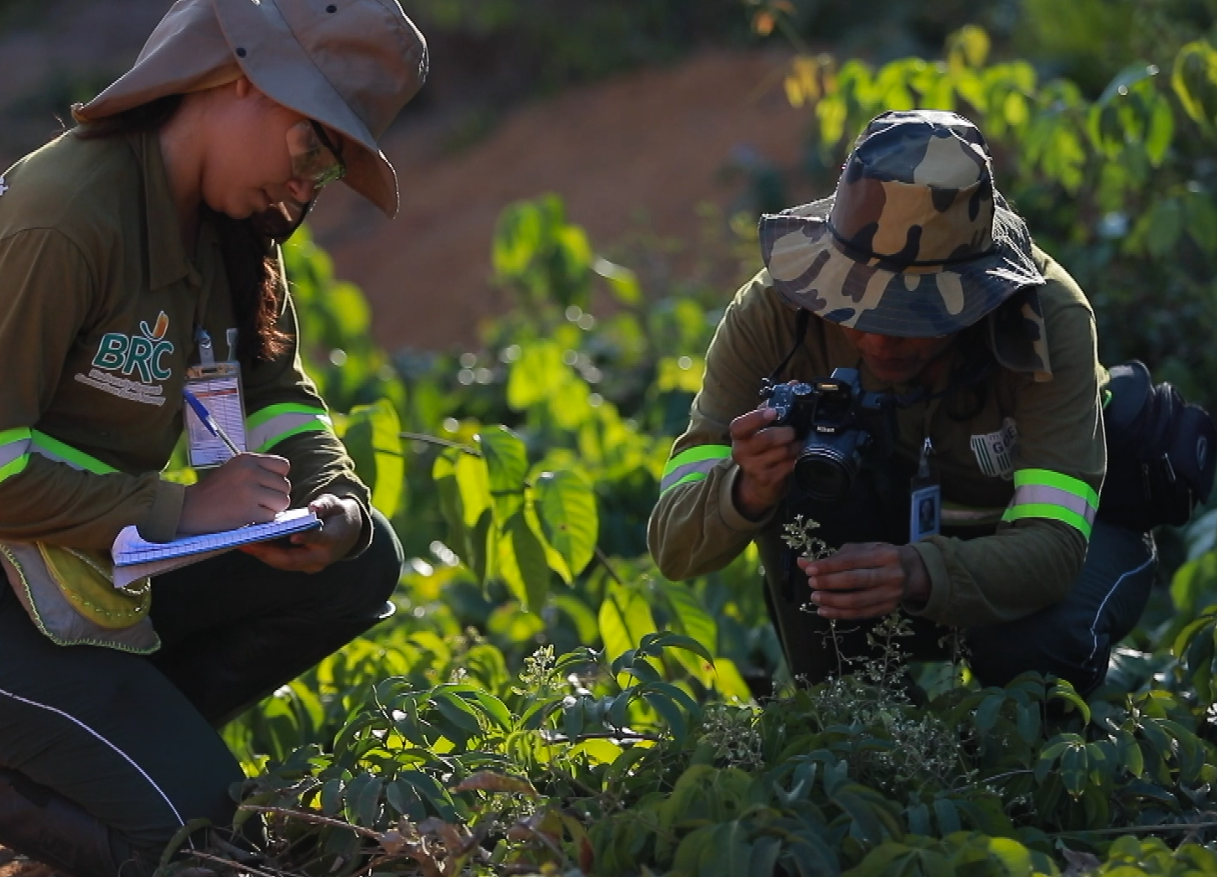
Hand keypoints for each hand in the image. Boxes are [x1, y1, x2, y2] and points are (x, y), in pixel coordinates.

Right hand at [178, 453, 290, 533]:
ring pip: (282, 501)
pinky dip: (262, 521)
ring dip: (272, 509)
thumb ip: (258, 470)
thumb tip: (284, 481)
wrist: (187, 508)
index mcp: (247, 459)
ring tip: (255, 509)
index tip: (266, 487)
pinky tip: (247, 517)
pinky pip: (271, 517)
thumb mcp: (234, 470)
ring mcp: (249, 491)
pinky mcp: (247, 511)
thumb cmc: (213, 492)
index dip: (278, 478)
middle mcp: (250, 472)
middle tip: (258, 502)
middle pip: (285, 486)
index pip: (283, 466)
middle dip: (275, 496)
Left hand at [238, 494, 363, 572]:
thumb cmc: (338, 515)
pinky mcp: (299, 565)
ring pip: (282, 562)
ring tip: (242, 543)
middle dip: (268, 552)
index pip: (318, 541)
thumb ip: (325, 505)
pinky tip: (249, 544)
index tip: (293, 536)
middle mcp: (320, 558)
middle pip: (292, 559)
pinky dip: (264, 553)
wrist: (346, 534)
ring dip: (261, 554)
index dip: (306, 539)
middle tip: (248, 542)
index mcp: (332, 542)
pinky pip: (280, 561)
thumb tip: (314, 507)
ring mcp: (309, 565)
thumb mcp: (336, 505)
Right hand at [729, 406, 799, 518]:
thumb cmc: (760, 448)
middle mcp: (741, 451)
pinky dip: (795, 458)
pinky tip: (795, 456)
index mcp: (739, 435)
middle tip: (793, 431)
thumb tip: (794, 384)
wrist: (757, 480)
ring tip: (796, 443)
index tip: (773, 412)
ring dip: (794, 446)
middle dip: (785, 433)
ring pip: (781, 452)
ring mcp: (752, 467)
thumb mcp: (760, 427)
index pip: (740, 426)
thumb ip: (773, 405)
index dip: (756, 418)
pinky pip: (787, 465)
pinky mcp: (765, 479)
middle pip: (766, 439)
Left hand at [798, 543, 930, 618]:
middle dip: (830, 583)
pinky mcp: (888, 609)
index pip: (852, 560)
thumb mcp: (861, 551)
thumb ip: (833, 557)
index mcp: (884, 554)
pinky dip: (840, 614)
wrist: (911, 571)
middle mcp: (891, 574)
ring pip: (858, 601)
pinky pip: (861, 614)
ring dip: (833, 601)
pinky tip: (824, 611)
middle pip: (856, 581)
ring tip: (815, 598)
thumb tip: (803, 562)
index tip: (810, 569)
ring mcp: (891, 594)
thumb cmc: (880, 557)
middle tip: (812, 584)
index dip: (829, 565)